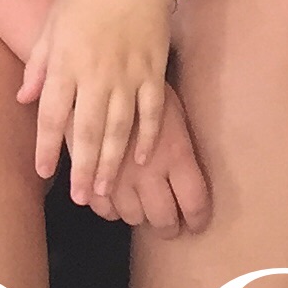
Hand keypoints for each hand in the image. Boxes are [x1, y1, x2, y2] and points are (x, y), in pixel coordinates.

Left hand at [18, 0, 179, 203]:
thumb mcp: (53, 21)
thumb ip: (39, 63)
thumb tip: (23, 98)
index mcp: (67, 61)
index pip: (53, 115)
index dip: (47, 148)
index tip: (43, 173)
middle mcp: (96, 73)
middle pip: (87, 131)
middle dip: (82, 169)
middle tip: (79, 198)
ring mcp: (128, 74)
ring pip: (119, 130)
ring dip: (110, 163)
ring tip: (104, 191)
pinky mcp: (154, 70)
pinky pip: (151, 113)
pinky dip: (147, 138)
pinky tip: (141, 160)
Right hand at [83, 79, 209, 234]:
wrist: (96, 61)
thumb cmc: (140, 78)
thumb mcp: (170, 106)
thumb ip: (181, 144)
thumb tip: (190, 174)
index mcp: (176, 154)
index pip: (195, 203)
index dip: (197, 218)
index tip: (196, 222)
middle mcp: (150, 172)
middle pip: (164, 219)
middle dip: (169, 227)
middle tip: (170, 223)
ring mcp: (119, 176)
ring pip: (133, 217)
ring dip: (139, 216)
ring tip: (141, 209)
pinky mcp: (90, 172)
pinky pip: (102, 208)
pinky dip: (109, 210)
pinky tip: (114, 201)